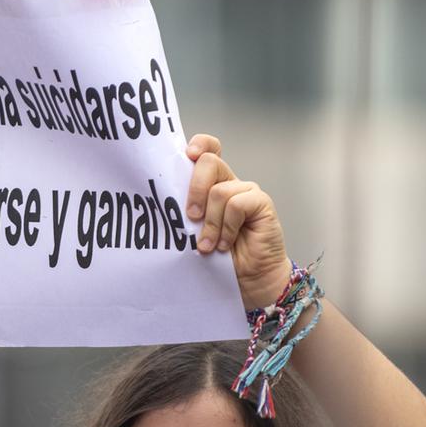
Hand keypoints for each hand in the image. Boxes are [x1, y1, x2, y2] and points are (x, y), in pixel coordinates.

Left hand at [185, 134, 292, 312]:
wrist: (248, 281)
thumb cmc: (220, 258)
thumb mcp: (194, 231)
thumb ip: (186, 211)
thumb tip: (164, 200)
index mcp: (211, 185)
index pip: (208, 150)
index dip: (199, 145)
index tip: (188, 155)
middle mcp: (230, 183)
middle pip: (210, 162)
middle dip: (194, 189)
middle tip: (191, 217)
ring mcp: (246, 192)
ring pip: (220, 191)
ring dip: (210, 223)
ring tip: (208, 245)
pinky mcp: (261, 204)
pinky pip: (237, 205)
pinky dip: (227, 227)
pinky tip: (225, 244)